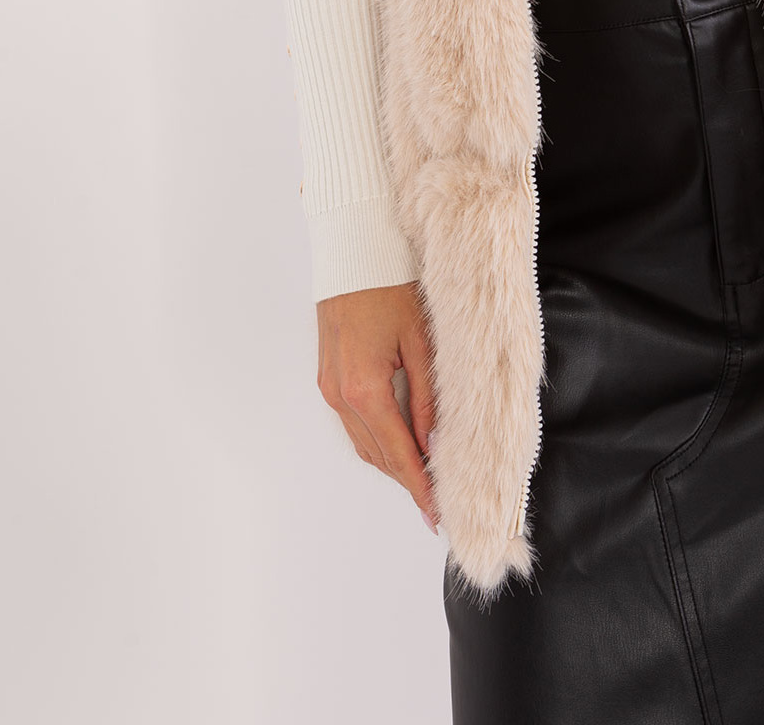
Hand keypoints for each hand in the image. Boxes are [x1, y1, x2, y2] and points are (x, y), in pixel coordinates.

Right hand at [316, 282, 437, 531]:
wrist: (353, 251)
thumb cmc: (391, 287)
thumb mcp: (421, 342)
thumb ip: (428, 399)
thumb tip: (435, 444)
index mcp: (364, 389)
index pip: (398, 454)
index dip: (419, 487)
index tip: (437, 513)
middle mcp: (339, 395)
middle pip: (377, 454)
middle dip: (407, 478)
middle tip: (437, 497)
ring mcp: (328, 386)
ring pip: (362, 441)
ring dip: (391, 460)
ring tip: (423, 473)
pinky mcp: (327, 376)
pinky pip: (352, 421)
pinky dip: (376, 437)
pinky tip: (400, 438)